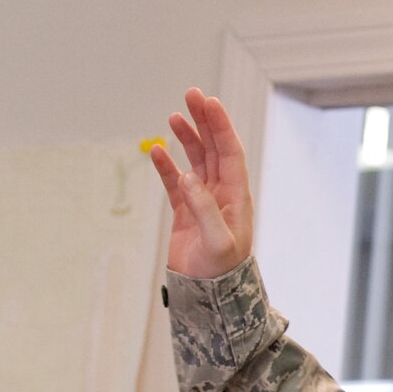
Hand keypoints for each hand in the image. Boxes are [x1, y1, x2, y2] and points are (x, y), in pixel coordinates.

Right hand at [147, 88, 253, 278]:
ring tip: (175, 116)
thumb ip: (204, 208)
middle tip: (191, 94)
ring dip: (187, 139)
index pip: (229, 152)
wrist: (210, 296)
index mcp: (236, 196)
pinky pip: (175, 183)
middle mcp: (222, 194)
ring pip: (195, 161)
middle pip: (213, 149)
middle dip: (204, 122)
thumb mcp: (218, 241)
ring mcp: (203, 202)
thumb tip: (188, 175)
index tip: (208, 101)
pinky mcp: (186, 214)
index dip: (220, 126)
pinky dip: (166, 166)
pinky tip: (157, 151)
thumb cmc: (220, 271)